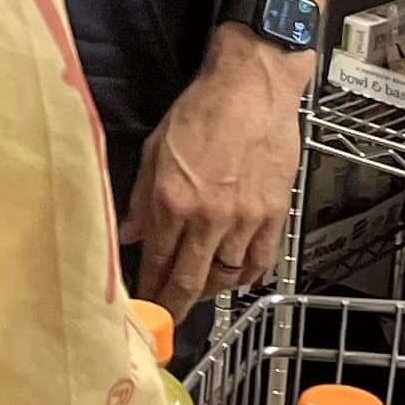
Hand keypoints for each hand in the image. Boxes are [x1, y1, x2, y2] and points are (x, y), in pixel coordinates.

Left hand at [121, 32, 308, 316]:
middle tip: (167, 319)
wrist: (253, 85)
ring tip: (197, 292)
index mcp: (173, 201)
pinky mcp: (275, 214)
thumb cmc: (201, 110)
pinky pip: (262, 261)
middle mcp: (210, 217)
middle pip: (191, 281)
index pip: (158, 262)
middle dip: (175, 306)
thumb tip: (129, 235)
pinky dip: (247, 277)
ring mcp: (246, 219)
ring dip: (209, 291)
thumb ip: (142, 198)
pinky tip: (235, 278)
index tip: (144, 306)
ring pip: (227, 276)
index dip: (149, 290)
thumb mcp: (156, 149)